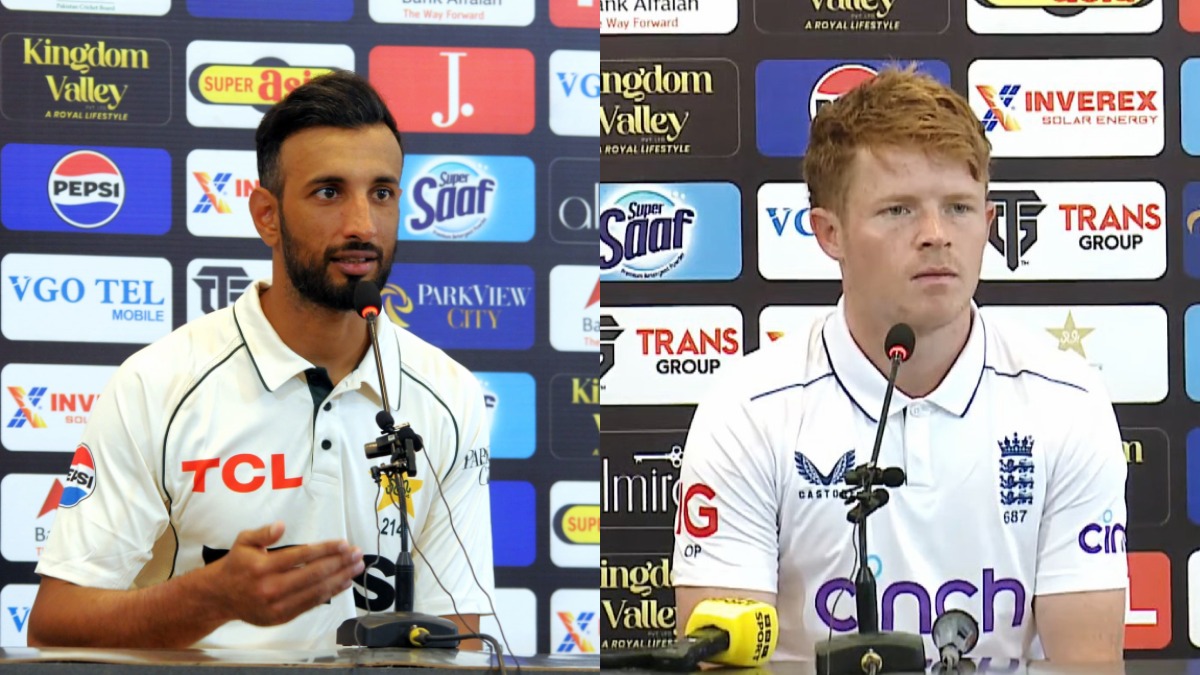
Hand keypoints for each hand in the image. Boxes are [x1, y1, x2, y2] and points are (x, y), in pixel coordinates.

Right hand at [210, 521, 363, 626]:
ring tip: (357, 567)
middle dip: (340, 563)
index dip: (326, 549)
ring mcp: (277, 606)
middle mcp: (271, 588)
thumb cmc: (237, 565)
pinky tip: (343, 583)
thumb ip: (263, 533)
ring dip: (341, 578)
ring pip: (316, 591)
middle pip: (314, 574)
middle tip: (358, 554)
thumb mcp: (244, 542)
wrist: (220, 597)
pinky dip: (330, 593)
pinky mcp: (281, 617)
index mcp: (263, 568)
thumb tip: (281, 526)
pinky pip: (310, 604)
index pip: (302, 556)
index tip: (344, 544)